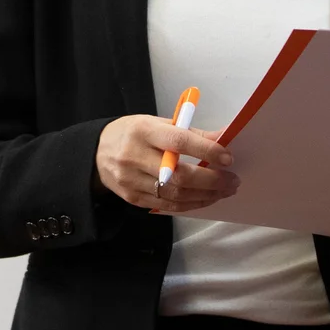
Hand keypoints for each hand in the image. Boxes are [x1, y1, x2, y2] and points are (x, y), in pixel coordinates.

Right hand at [94, 117, 238, 213]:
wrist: (97, 152)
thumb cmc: (134, 134)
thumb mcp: (159, 124)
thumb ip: (192, 132)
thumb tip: (225, 137)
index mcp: (143, 131)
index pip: (178, 141)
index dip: (205, 150)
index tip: (227, 157)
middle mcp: (134, 156)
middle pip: (178, 175)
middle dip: (211, 180)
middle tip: (232, 180)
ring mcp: (131, 180)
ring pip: (175, 195)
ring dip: (205, 195)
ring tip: (224, 191)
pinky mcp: (132, 198)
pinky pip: (167, 206)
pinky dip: (191, 203)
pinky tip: (205, 198)